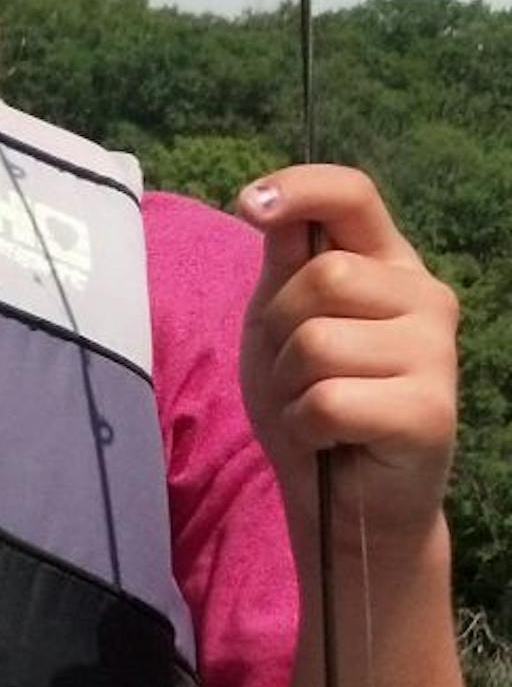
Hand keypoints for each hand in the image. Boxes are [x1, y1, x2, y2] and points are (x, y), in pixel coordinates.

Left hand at [235, 163, 459, 542]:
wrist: (343, 498)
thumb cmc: (309, 400)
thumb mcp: (280, 320)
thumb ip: (285, 263)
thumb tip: (269, 201)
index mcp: (388, 264)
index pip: (352, 196)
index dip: (300, 188)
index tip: (249, 203)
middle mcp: (426, 298)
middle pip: (323, 276)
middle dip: (281, 327)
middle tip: (297, 371)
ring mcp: (437, 354)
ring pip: (318, 341)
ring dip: (291, 383)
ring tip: (316, 406)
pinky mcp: (431, 412)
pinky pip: (327, 400)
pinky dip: (306, 424)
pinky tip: (331, 437)